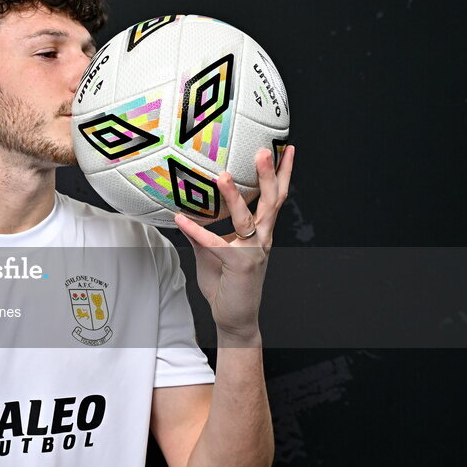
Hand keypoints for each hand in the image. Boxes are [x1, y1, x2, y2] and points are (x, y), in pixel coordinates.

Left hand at [172, 146, 295, 340]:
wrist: (234, 318)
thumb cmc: (226, 285)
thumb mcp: (211, 253)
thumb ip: (202, 233)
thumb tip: (184, 211)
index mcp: (261, 232)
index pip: (275, 197)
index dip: (282, 173)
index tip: (285, 148)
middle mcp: (262, 239)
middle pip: (272, 201)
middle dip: (270, 174)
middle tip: (264, 150)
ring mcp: (254, 252)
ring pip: (247, 218)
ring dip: (234, 196)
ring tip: (223, 176)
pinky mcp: (240, 266)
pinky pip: (216, 244)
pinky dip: (197, 231)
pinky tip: (181, 220)